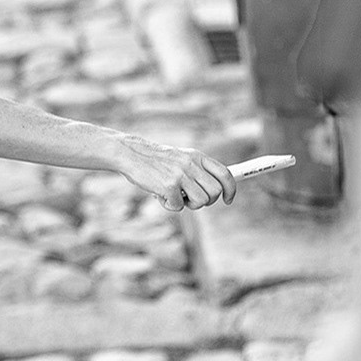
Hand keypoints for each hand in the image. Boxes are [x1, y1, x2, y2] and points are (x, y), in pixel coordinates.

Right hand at [117, 135, 236, 211]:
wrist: (130, 154)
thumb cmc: (154, 160)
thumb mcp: (180, 159)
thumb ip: (196, 170)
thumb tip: (214, 189)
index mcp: (197, 156)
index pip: (225, 173)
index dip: (231, 189)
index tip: (229, 199)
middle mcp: (192, 164)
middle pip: (215, 191)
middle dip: (207, 201)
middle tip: (192, 200)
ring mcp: (180, 175)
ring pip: (201, 201)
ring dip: (188, 205)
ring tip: (174, 196)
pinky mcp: (168, 186)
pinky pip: (179, 206)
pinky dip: (170, 205)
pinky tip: (160, 195)